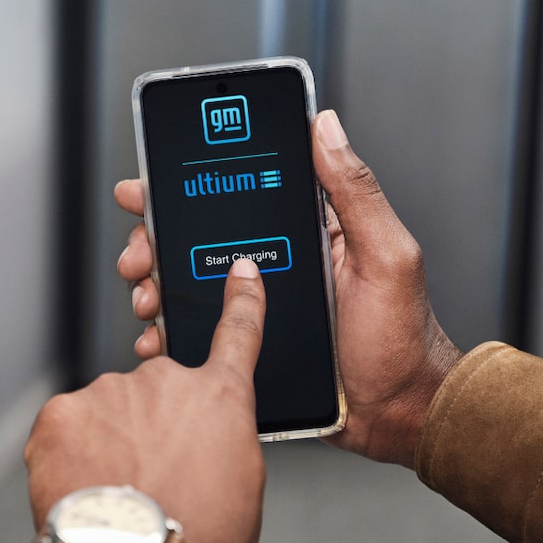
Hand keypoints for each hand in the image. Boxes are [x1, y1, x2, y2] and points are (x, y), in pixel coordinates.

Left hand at [25, 259, 266, 542]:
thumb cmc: (195, 540)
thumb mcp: (243, 490)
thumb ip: (225, 443)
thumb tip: (206, 440)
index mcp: (220, 399)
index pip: (238, 335)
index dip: (242, 300)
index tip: (241, 272)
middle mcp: (165, 382)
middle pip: (154, 394)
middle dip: (148, 428)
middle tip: (149, 480)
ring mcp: (110, 392)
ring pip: (107, 413)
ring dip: (108, 444)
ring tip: (117, 495)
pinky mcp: (62, 412)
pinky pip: (67, 428)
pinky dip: (71, 456)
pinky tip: (84, 489)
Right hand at [115, 109, 460, 468]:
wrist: (399, 415)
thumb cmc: (403, 338)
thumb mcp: (386, 256)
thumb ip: (356, 193)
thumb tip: (327, 127)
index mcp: (301, 232)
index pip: (233, 194)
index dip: (181, 185)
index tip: (145, 186)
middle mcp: (271, 264)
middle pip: (192, 240)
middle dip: (152, 242)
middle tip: (140, 256)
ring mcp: (253, 307)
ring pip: (184, 286)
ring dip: (152, 287)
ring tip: (147, 300)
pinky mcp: (244, 347)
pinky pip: (194, 335)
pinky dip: (166, 335)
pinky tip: (157, 339)